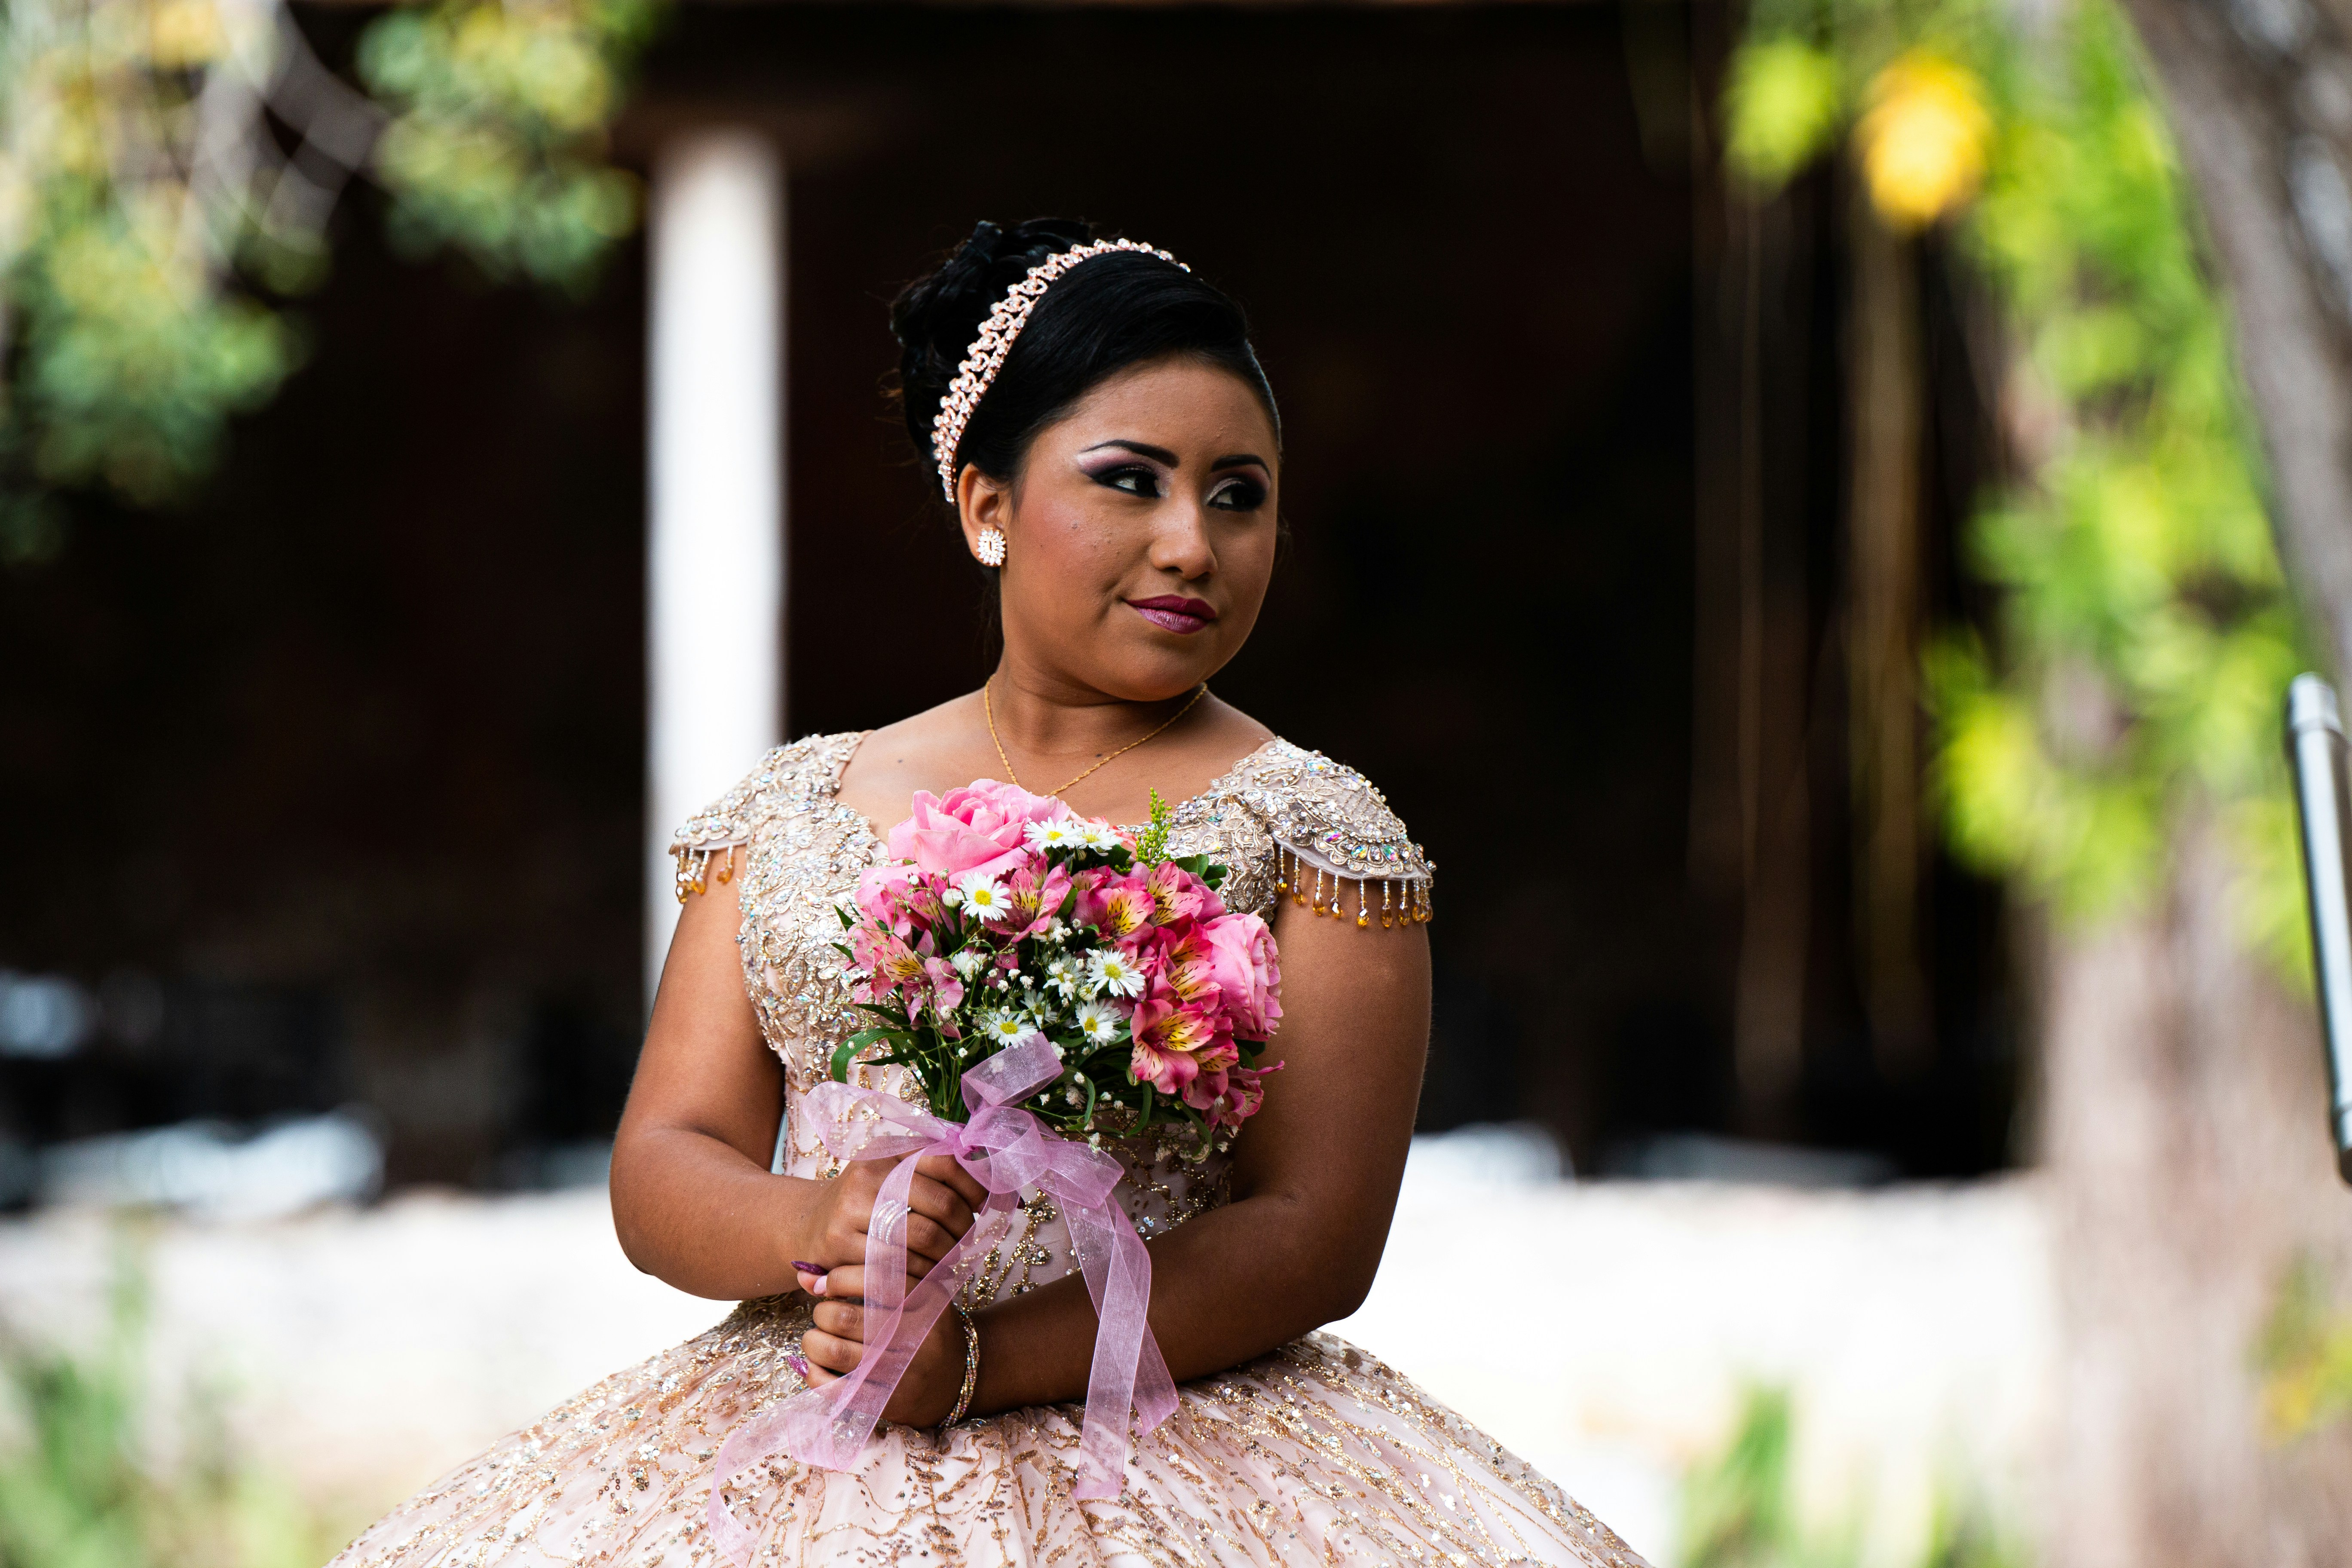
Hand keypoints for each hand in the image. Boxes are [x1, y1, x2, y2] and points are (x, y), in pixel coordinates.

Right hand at [794, 1154, 987, 1280]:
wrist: (807, 1225)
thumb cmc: (864, 1201)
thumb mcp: (891, 1173)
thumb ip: (931, 1168)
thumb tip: (985, 1169)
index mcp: (886, 1154)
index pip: (946, 1162)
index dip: (973, 1186)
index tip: (981, 1205)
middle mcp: (868, 1176)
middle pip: (940, 1204)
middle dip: (962, 1227)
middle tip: (966, 1240)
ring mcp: (851, 1209)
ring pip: (921, 1238)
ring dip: (945, 1255)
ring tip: (949, 1261)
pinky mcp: (839, 1244)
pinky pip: (894, 1266)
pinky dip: (918, 1276)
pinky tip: (926, 1279)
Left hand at [796, 1263, 969, 1426]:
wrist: (958, 1378)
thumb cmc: (924, 1326)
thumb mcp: (912, 1294)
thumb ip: (864, 1276)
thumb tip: (802, 1273)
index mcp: (927, 1299)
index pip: (871, 1276)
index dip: (837, 1278)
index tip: (828, 1285)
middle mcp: (917, 1334)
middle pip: (844, 1316)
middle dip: (822, 1312)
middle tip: (824, 1314)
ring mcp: (902, 1371)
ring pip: (834, 1351)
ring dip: (813, 1342)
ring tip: (816, 1339)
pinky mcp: (887, 1402)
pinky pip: (834, 1388)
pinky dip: (815, 1375)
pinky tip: (816, 1366)